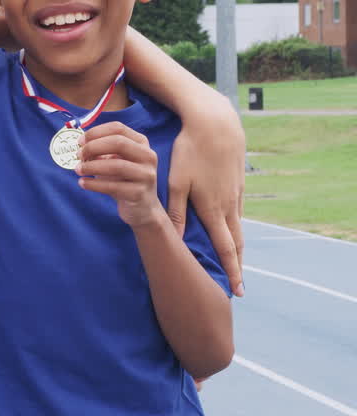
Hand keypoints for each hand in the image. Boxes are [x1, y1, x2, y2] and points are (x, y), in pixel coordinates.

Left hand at [76, 122, 167, 229]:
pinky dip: (93, 184)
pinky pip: (112, 186)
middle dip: (93, 147)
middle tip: (78, 155)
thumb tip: (81, 146)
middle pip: (118, 142)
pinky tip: (83, 183)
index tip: (80, 141)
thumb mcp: (114, 161)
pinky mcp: (139, 193)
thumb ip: (101, 151)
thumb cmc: (124, 179)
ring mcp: (146, 175)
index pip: (118, 128)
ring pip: (116, 165)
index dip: (96, 132)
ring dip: (91, 166)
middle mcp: (148, 156)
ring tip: (77, 170)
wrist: (142, 208)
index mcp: (141, 143)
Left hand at [169, 108, 245, 295]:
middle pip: (237, 242)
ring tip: (236, 263)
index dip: (232, 270)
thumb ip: (177, 211)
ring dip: (238, 247)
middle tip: (240, 285)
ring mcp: (236, 194)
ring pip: (238, 227)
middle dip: (238, 265)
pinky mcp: (237, 183)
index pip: (226, 248)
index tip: (238, 290)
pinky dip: (236, 226)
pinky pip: (238, 211)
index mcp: (214, 208)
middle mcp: (229, 205)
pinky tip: (232, 229)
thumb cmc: (191, 153)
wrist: (216, 126)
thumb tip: (176, 238)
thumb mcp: (177, 181)